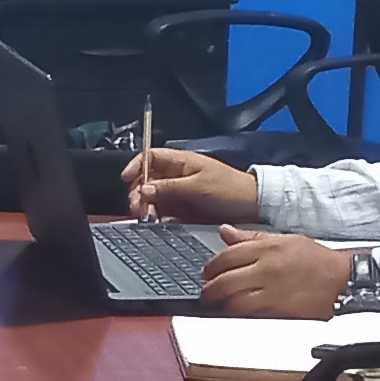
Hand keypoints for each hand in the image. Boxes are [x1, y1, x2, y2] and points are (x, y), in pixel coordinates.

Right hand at [123, 147, 262, 224]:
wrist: (253, 207)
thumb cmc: (230, 189)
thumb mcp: (198, 186)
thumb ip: (169, 188)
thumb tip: (143, 189)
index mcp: (181, 162)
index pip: (150, 158)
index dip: (135, 166)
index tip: (126, 180)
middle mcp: (177, 176)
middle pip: (146, 180)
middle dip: (139, 193)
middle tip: (139, 208)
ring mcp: (179, 193)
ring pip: (153, 198)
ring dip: (147, 207)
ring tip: (149, 218)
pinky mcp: (184, 209)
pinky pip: (164, 212)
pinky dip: (159, 217)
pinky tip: (160, 223)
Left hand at [199, 231, 358, 318]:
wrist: (342, 280)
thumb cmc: (316, 260)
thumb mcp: (284, 240)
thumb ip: (251, 237)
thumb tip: (224, 231)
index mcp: (267, 247)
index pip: (227, 255)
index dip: (211, 266)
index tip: (208, 272)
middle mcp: (267, 267)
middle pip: (224, 279)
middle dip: (210, 287)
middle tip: (207, 291)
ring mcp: (272, 289)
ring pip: (233, 299)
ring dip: (222, 302)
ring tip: (219, 303)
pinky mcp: (278, 308)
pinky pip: (249, 313)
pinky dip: (238, 313)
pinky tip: (236, 312)